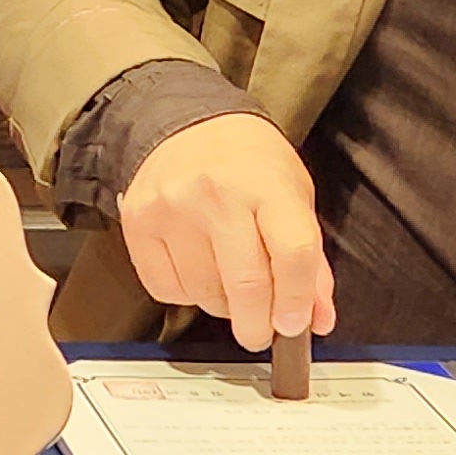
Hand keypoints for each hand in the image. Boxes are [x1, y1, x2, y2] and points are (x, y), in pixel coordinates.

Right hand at [115, 110, 332, 353]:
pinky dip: (186, 294)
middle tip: (260, 332)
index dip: (296, 301)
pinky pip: (166, 288)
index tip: (294, 324)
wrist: (185, 122)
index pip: (291, 254)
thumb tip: (316, 318)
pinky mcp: (139, 222)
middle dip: (257, 325)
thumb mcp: (294, 195)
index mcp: (268, 185)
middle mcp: (218, 194)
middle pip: (246, 284)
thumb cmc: (247, 161)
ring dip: (223, 306)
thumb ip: (310, 259)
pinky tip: (196, 270)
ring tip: (228, 285)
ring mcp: (173, 208)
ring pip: (205, 293)